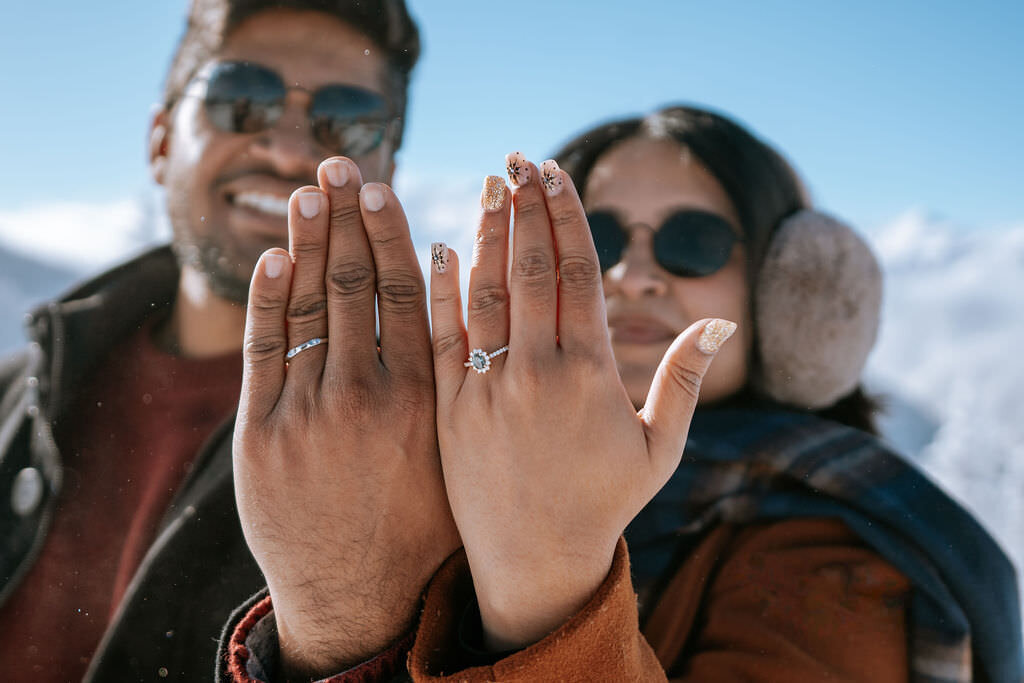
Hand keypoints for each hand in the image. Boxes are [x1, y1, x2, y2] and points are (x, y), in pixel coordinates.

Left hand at [233, 157, 458, 676]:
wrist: (369, 598)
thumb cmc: (438, 528)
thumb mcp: (475, 454)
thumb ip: (491, 379)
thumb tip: (504, 309)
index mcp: (428, 394)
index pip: (411, 289)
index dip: (394, 231)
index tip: (386, 185)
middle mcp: (371, 393)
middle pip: (359, 281)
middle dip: (350, 216)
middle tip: (344, 161)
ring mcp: (312, 412)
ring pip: (311, 303)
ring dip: (310, 239)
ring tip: (312, 187)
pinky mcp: (263, 436)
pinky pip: (263, 350)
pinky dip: (267, 298)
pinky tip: (275, 255)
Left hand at [429, 158, 734, 649]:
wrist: (534, 564)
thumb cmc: (603, 505)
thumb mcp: (659, 448)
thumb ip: (684, 381)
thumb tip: (723, 324)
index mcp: (590, 374)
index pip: (577, 273)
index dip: (565, 216)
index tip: (554, 173)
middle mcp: (535, 372)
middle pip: (528, 268)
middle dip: (524, 207)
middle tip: (517, 158)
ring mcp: (485, 389)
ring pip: (483, 293)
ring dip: (484, 234)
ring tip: (487, 187)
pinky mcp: (447, 410)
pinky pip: (440, 338)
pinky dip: (440, 290)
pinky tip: (439, 248)